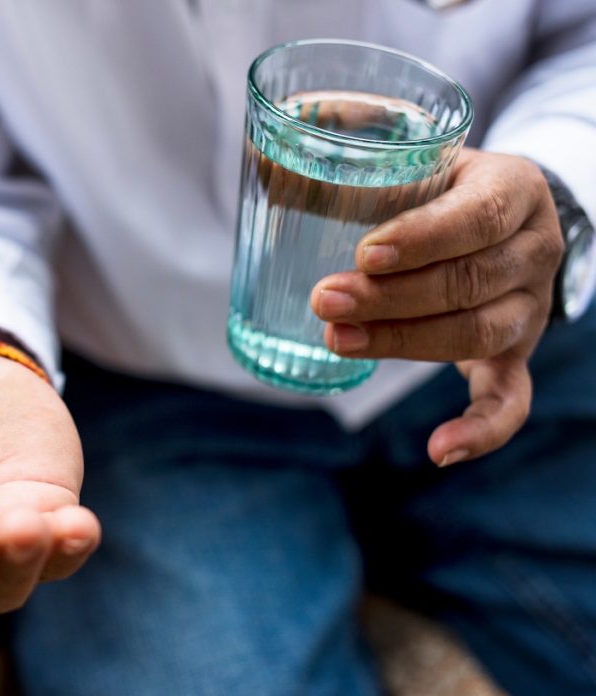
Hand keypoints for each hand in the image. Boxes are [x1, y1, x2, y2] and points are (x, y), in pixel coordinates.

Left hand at [311, 149, 562, 465]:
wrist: (496, 217)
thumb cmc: (436, 185)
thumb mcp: (407, 155)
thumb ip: (346, 145)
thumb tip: (262, 146)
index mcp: (513, 189)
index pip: (477, 217)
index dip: (422, 238)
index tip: (363, 254)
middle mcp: (533, 250)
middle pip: (467, 283)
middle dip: (390, 298)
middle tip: (324, 299)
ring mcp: (528, 307)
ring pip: (475, 334)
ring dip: (401, 343)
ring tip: (335, 339)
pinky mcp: (514, 355)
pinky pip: (511, 399)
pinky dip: (481, 430)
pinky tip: (438, 451)